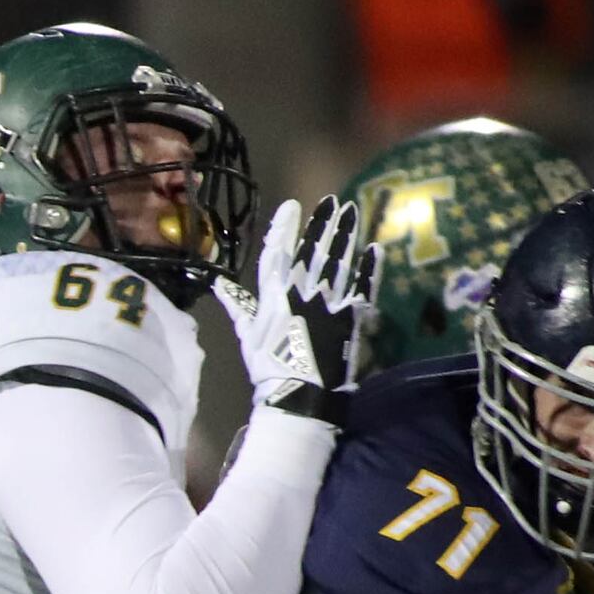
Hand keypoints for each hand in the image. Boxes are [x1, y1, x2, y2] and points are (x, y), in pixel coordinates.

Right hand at [218, 195, 369, 415]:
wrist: (300, 391)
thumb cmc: (268, 366)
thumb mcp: (247, 335)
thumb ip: (239, 306)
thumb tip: (220, 286)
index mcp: (275, 295)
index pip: (280, 252)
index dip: (285, 228)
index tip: (293, 206)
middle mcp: (304, 290)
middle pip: (314, 250)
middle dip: (323, 224)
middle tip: (332, 201)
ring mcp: (330, 301)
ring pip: (339, 261)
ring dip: (346, 235)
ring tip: (352, 212)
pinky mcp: (352, 314)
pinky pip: (364, 286)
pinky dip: (370, 268)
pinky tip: (374, 250)